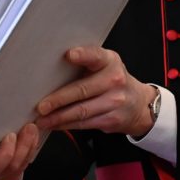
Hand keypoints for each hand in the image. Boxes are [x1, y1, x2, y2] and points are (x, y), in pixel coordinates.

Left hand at [34, 46, 154, 136]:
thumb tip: (48, 65)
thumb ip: (84, 62)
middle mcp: (114, 80)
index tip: (69, 55)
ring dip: (58, 117)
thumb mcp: (104, 64)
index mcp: (109, 61)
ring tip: (41, 120)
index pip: (96, 55)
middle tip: (40, 106)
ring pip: (81, 111)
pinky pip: (84, 124)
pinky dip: (65, 125)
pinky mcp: (111, 120)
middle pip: (82, 90)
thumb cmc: (111, 80)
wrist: (138, 104)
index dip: (83, 55)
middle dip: (58, 100)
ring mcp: (114, 101)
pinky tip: (53, 125)